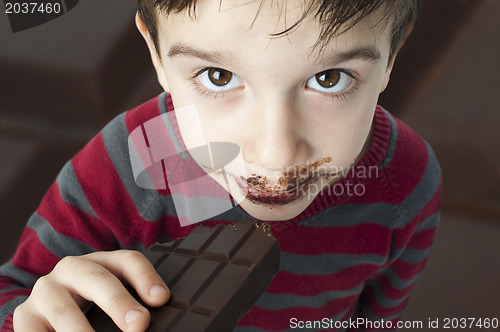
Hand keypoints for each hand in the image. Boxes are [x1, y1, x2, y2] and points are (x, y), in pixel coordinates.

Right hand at [13, 250, 169, 331]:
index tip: (162, 298)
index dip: (146, 277)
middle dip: (119, 302)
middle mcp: (71, 269)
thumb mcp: (110, 295)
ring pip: (65, 311)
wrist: (43, 308)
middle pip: (98, 279)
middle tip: (139, 324)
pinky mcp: (26, 317)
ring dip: (83, 331)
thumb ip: (132, 304)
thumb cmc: (87, 302)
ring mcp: (45, 291)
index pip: (128, 261)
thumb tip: (146, 322)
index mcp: (100, 261)